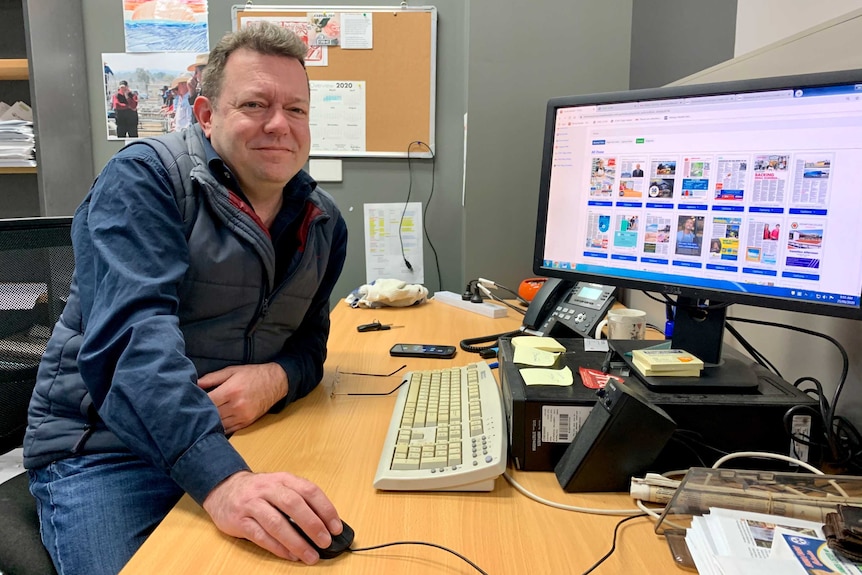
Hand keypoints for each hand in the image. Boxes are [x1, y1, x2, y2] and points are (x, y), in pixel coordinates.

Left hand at [198, 363, 287, 433]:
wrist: (276, 382)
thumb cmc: (253, 375)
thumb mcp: (232, 371)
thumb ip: (212, 378)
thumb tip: (195, 383)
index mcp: (231, 390)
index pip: (207, 402)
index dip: (196, 403)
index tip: (188, 402)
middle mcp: (237, 405)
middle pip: (211, 415)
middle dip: (200, 414)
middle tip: (190, 413)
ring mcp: (242, 416)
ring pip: (219, 424)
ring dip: (209, 423)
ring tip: (199, 420)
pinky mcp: (247, 422)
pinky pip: (228, 429)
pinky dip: (219, 428)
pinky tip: (213, 424)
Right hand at [203, 471, 342, 563]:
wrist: (223, 489)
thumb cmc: (258, 491)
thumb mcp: (279, 486)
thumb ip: (299, 500)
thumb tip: (325, 524)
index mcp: (283, 479)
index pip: (309, 490)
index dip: (325, 509)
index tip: (336, 527)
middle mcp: (268, 488)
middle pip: (293, 505)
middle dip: (312, 525)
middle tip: (325, 542)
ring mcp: (252, 504)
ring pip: (277, 523)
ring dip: (296, 542)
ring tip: (310, 555)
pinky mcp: (239, 520)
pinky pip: (261, 536)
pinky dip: (278, 547)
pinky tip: (290, 555)